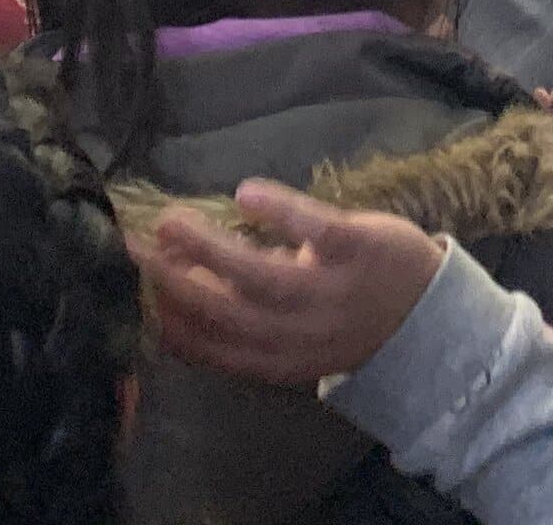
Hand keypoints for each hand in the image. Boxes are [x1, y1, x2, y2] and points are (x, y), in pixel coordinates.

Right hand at [135, 179, 446, 386]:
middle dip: (170, 282)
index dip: (164, 320)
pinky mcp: (357, 250)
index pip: (207, 347)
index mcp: (273, 358)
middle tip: (129, 248)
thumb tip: (171, 280)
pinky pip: (312, 231)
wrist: (427, 311)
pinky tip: (244, 194)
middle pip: (223, 312)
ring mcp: (328, 293)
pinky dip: (277, 213)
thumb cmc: (342, 315)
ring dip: (209, 249)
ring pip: (259, 276)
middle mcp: (295, 334)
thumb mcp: (288, 333)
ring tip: (169, 221)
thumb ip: (237, 313)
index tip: (125, 287)